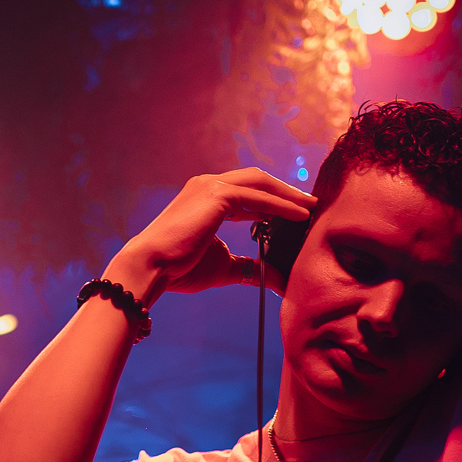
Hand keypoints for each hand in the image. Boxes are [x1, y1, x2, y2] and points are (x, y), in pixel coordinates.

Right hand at [104, 168, 314, 301]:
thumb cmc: (179, 270)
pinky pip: (258, 197)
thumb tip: (278, 281)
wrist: (150, 267)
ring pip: (260, 183)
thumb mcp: (224, 267)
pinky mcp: (216, 195)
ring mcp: (210, 187)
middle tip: (310, 204)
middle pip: (257, 180)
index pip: (247, 191)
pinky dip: (281, 205)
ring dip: (288, 194)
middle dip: (285, 191)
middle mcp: (207, 185)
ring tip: (311, 207)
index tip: (294, 212)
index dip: (272, 200)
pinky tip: (300, 215)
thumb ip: (250, 268)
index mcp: (205, 198)